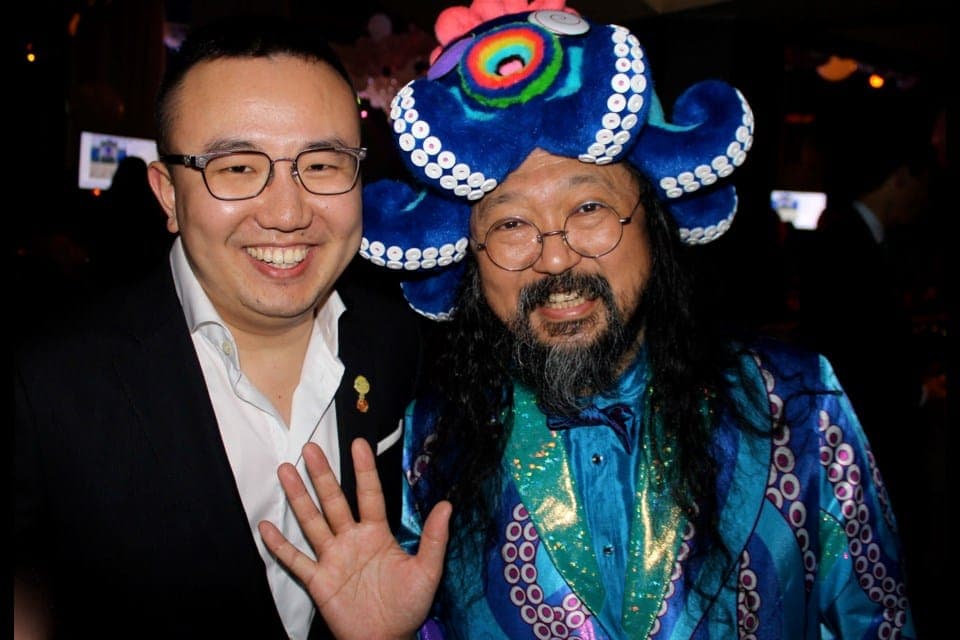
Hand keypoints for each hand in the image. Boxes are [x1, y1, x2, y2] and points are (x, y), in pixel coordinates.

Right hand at [259, 439, 449, 639]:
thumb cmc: (408, 607)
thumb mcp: (427, 571)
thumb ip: (434, 539)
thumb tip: (447, 506)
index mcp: (377, 534)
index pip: (369, 494)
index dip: (364, 470)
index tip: (358, 444)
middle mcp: (352, 540)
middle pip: (334, 501)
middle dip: (322, 475)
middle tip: (311, 447)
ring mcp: (332, 558)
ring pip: (312, 522)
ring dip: (299, 498)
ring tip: (286, 471)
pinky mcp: (318, 581)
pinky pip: (295, 560)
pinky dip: (280, 545)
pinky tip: (266, 526)